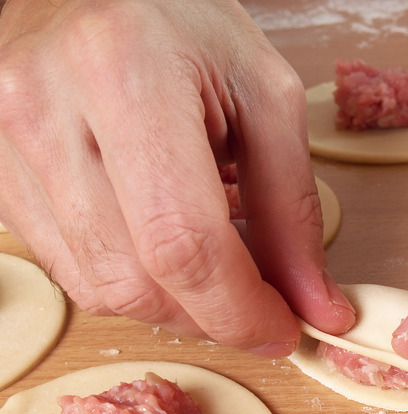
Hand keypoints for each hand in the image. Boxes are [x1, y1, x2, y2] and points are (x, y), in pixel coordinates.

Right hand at [0, 0, 354, 355]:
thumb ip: (292, 205)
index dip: (240, 308)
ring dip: (172, 302)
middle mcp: (46, 110)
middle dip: (211, 314)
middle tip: (261, 303)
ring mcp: (7, 143)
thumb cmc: (181, 21)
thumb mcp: (263, 93)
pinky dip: (131, 277)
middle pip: (134, 278)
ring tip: (216, 264)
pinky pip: (68, 264)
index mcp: (125, 74)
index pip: (182, 242)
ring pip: (96, 285)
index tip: (284, 327)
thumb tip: (315, 301)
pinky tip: (163, 245)